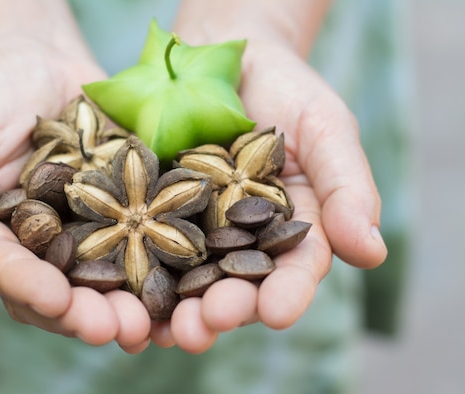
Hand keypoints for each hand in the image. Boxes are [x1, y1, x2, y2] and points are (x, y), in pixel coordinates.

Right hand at [0, 34, 151, 351]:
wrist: (33, 63)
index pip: (9, 275)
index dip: (31, 290)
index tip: (57, 300)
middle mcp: (42, 250)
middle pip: (64, 291)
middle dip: (90, 312)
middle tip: (117, 328)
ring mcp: (88, 233)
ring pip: (109, 277)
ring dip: (132, 302)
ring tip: (153, 320)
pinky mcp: (126, 211)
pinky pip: (147, 238)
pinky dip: (166, 262)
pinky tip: (187, 281)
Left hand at [160, 2, 387, 352]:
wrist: (224, 55)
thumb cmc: (287, 91)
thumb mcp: (326, 130)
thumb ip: (348, 189)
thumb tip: (373, 254)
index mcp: (289, 230)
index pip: (293, 270)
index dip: (287, 294)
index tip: (276, 312)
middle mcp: (240, 240)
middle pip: (234, 284)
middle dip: (222, 308)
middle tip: (204, 327)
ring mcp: (192, 228)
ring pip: (184, 276)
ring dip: (174, 306)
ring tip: (164, 328)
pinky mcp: (150, 210)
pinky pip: (139, 243)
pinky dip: (132, 270)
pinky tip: (121, 293)